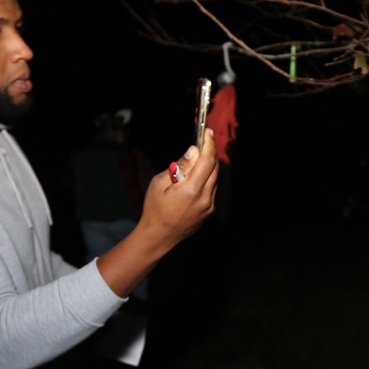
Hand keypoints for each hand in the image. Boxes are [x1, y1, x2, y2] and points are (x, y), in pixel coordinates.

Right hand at [95, 133, 217, 295]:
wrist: (159, 236)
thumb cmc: (154, 208)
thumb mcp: (160, 182)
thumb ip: (179, 166)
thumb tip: (193, 151)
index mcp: (191, 190)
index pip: (207, 161)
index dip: (208, 144)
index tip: (206, 132)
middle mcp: (205, 198)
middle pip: (214, 168)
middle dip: (209, 153)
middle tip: (202, 141)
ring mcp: (209, 206)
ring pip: (214, 178)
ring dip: (206, 167)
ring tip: (193, 161)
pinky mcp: (209, 211)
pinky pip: (211, 190)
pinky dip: (205, 180)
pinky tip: (193, 179)